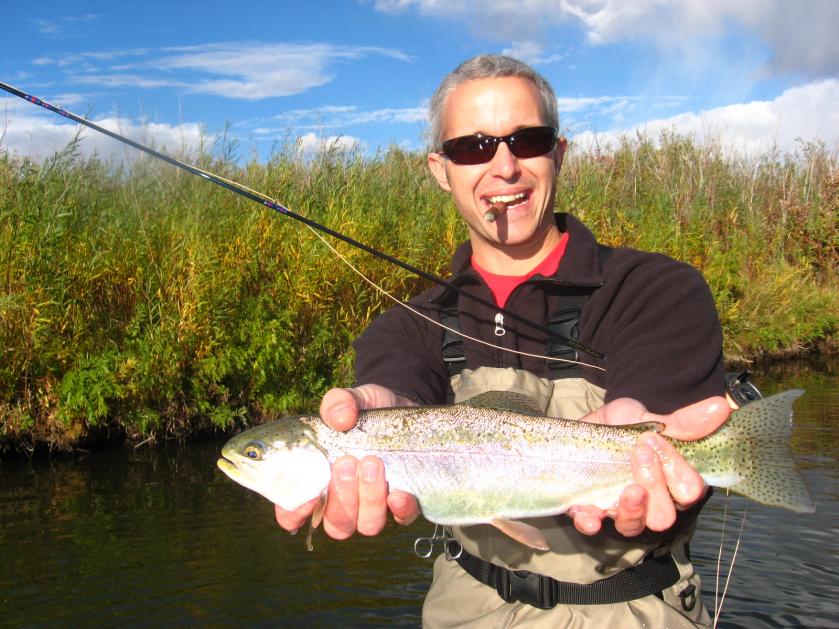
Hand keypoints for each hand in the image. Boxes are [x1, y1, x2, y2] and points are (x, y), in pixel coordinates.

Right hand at [274, 384, 420, 538]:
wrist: (402, 406)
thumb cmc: (364, 412)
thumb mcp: (350, 400)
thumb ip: (338, 403)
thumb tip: (340, 418)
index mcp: (317, 482)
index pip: (293, 514)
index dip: (294, 513)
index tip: (308, 494)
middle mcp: (344, 502)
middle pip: (336, 524)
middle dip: (341, 497)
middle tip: (347, 462)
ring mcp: (374, 507)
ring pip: (367, 525)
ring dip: (369, 499)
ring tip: (372, 463)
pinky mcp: (405, 503)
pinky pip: (403, 518)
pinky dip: (400, 509)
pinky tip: (398, 492)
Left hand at [569, 395, 729, 536]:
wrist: (587, 425)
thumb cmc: (626, 427)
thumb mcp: (651, 419)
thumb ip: (683, 422)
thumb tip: (720, 406)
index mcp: (672, 483)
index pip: (689, 491)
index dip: (677, 468)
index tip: (653, 438)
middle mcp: (649, 502)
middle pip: (664, 516)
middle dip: (655, 486)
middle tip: (639, 453)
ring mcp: (619, 509)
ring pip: (633, 526)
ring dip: (632, 510)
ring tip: (628, 489)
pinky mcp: (590, 509)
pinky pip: (592, 525)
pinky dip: (592, 522)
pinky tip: (591, 516)